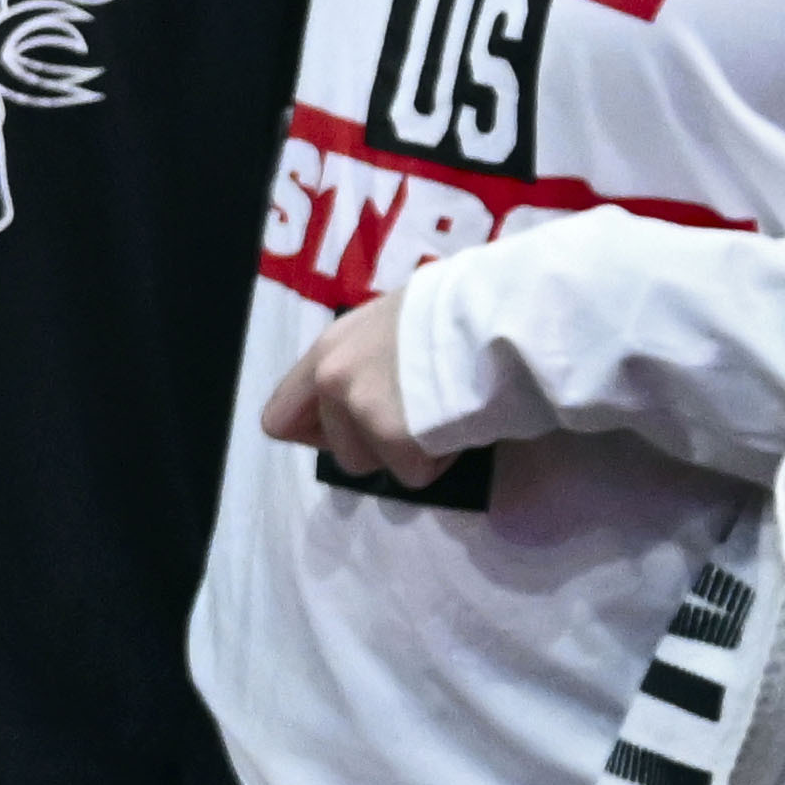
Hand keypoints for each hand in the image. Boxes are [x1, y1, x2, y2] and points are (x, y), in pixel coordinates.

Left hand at [261, 295, 444, 488]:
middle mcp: (332, 377)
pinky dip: (441, 459)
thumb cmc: (463, 310)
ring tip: (444, 412)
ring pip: (369, 465)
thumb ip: (367, 359)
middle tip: (418, 420)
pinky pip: (412, 474)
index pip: (279, 417)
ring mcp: (360, 407)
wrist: (505, 315)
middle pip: (337, 451)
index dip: (318, 434)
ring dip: (408, 452)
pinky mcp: (395, 437)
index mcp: (328, 348)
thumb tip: (372, 388)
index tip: (357, 427)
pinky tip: (461, 420)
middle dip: (377, 447)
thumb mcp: (396, 321)